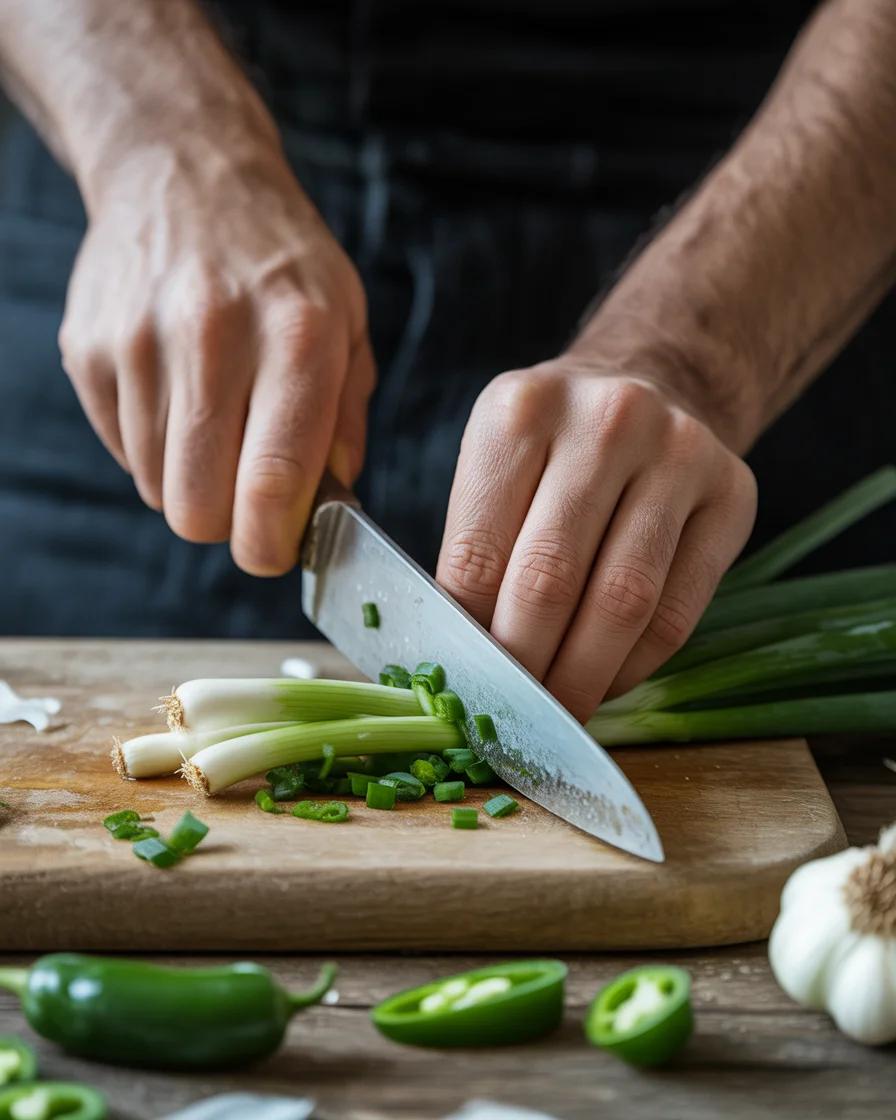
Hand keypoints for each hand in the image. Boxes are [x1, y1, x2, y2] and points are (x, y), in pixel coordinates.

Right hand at [59, 136, 373, 575]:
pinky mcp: (89, 349)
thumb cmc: (279, 261)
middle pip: (199, 507)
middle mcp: (214, 336)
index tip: (274, 554)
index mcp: (299, 336)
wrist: (183, 171)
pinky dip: (153, 447)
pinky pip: (121, 451)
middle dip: (225, 525)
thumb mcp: (347, 322)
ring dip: (189, 479)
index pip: (274, 481)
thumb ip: (345, 420)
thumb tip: (331, 507)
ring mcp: (140, 342)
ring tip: (214, 419)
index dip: (271, 544)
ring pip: (157, 488)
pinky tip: (176, 394)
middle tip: (245, 499)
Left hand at [437, 358, 757, 720]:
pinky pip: (678, 610)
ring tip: (558, 713)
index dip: (468, 638)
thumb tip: (458, 662)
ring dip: (584, 676)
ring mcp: (679, 452)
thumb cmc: (554, 446)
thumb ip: (475, 549)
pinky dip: (635, 665)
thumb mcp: (495, 464)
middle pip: (550, 579)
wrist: (653, 381)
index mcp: (520, 411)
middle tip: (510, 716)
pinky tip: (608, 679)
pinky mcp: (732, 493)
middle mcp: (605, 421)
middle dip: (525, 665)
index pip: (477, 555)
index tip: (463, 686)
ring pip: (623, 601)